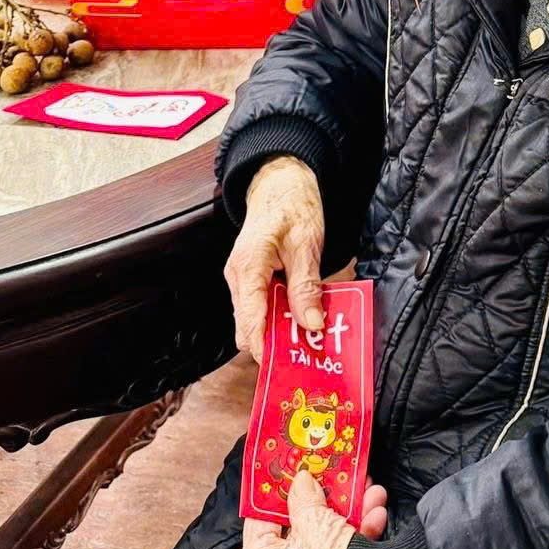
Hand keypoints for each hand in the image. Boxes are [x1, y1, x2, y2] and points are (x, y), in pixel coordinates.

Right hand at [224, 157, 326, 358]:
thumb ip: (306, 285)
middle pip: (249, 325)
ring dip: (277, 332)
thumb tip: (311, 324)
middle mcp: (238, 276)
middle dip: (273, 343)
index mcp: (248, 265)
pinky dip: (278, 318)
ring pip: (254, 319)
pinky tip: (301, 322)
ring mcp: (242, 279)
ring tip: (307, 343)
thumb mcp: (307, 244)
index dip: (263, 345)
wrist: (281, 182)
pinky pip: (260, 308)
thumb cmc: (293, 206)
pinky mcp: (250, 280)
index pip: (249, 317)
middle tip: (304, 356)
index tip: (279, 366)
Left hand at [238, 471, 384, 548]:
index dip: (279, 493)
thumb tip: (300, 483)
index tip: (291, 476)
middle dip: (325, 504)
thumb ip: (303, 495)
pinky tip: (375, 518)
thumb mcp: (315, 519)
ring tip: (368, 495)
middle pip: (297, 532)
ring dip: (349, 517)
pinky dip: (355, 541)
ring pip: (322, 545)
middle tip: (336, 483)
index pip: (260, 520)